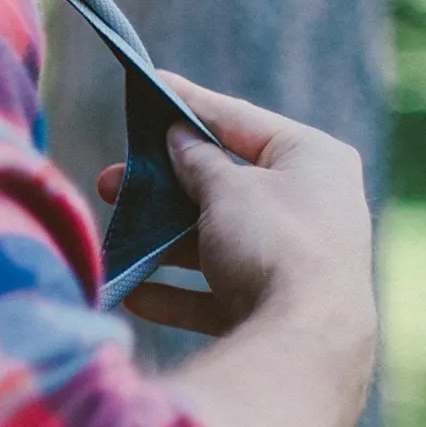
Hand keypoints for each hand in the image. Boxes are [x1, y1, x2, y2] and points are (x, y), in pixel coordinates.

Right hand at [94, 74, 374, 350]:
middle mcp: (313, 205)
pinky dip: (176, 291)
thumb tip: (180, 138)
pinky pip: (216, 292)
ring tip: (115, 237)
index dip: (188, 103)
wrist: (305, 340)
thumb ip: (197, 160)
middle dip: (163, 186)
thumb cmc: (272, 242)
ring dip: (163, 241)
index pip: (239, 120)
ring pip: (216, 239)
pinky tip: (134, 291)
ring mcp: (296, 260)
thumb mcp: (227, 186)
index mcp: (314, 159)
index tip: (149, 85)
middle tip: (111, 181)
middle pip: (223, 185)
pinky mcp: (275, 307)